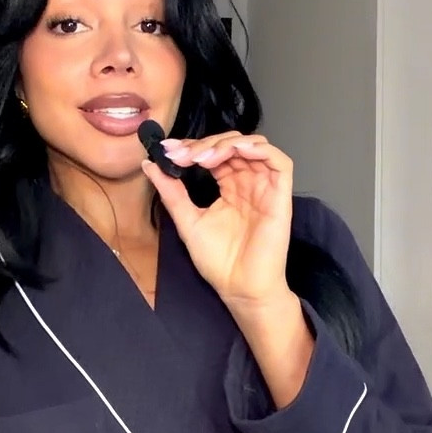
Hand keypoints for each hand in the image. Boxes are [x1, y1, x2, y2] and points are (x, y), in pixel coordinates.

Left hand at [143, 132, 293, 313]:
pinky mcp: (280, 196)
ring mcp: (265, 188)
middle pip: (232, 144)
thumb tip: (150, 165)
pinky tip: (237, 151)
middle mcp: (248, 183)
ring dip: (227, 144)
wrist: (239, 288)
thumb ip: (171, 192)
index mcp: (229, 187)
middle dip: (205, 144)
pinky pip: (280, 162)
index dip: (192, 146)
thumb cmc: (219, 261)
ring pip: (254, 146)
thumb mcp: (187, 220)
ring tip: (203, 157)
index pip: (214, 153)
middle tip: (182, 156)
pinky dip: (260, 149)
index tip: (168, 149)